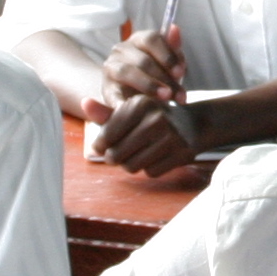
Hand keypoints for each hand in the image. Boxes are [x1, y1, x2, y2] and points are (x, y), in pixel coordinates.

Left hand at [83, 94, 204, 178]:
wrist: (192, 124)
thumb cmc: (152, 118)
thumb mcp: (130, 111)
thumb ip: (105, 112)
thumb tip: (84, 103)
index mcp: (139, 104)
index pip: (106, 136)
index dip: (101, 145)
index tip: (104, 146)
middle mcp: (156, 118)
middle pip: (117, 155)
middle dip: (114, 158)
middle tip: (118, 154)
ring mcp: (171, 136)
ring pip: (133, 166)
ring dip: (131, 164)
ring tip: (137, 154)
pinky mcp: (182, 153)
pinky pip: (151, 172)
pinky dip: (150, 168)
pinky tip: (156, 157)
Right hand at [101, 24, 184, 104]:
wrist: (132, 95)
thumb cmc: (154, 75)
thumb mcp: (167, 62)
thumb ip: (172, 49)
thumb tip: (175, 29)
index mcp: (138, 39)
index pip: (152, 39)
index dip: (168, 55)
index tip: (181, 73)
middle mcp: (121, 49)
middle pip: (143, 59)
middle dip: (163, 77)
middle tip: (176, 93)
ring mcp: (111, 68)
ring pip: (128, 72)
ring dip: (149, 86)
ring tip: (165, 98)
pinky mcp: (106, 89)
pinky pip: (114, 95)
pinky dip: (125, 102)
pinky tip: (139, 108)